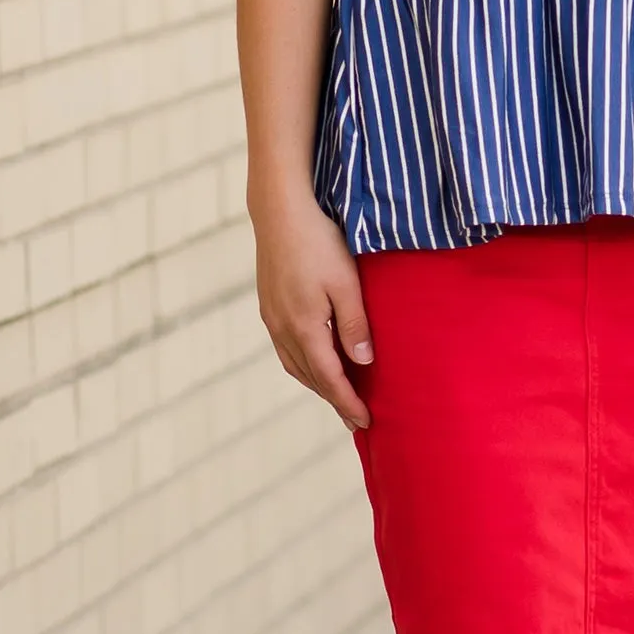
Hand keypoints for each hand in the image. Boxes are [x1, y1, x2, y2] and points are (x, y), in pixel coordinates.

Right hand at [251, 186, 373, 428]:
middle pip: (310, 377)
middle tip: (354, 417)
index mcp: (304, 328)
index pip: (330, 378)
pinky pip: (286, 348)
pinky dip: (303, 364)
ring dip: (316, 383)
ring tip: (337, 394)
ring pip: (294, 364)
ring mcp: (272, 318)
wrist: (280, 212)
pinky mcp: (268, 305)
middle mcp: (283, 329)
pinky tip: (314, 360)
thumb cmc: (319, 242)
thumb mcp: (346, 283)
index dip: (348, 402)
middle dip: (333, 399)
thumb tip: (363, 362)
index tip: (365, 422)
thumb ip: (354, 325)